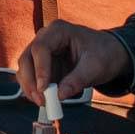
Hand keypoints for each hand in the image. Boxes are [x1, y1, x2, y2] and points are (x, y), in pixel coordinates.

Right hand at [17, 20, 131, 105]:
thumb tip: (60, 95)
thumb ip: (78, 80)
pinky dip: (35, 90)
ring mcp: (43, 53)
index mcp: (59, 30)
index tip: (44, 88)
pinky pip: (31, 78)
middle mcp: (46, 39)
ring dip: (30, 88)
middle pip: (27, 58)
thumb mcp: (96, 66)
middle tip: (41, 101)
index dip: (40, 69)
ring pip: (25, 70)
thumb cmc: (104, 53)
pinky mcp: (43, 66)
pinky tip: (45, 100)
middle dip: (31, 82)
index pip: (40, 47)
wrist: (109, 54)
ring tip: (45, 103)